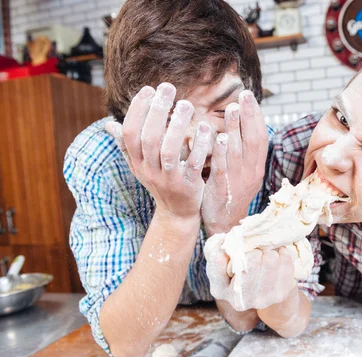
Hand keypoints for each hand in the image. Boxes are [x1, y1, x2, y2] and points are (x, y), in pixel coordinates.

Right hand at [105, 83, 211, 219]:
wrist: (177, 214)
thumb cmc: (160, 182)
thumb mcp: (140, 166)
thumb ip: (127, 145)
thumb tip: (108, 125)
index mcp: (137, 162)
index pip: (131, 133)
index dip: (138, 110)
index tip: (149, 89)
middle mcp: (150, 170)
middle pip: (149, 139)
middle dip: (157, 111)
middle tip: (168, 88)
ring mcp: (169, 180)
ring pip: (169, 151)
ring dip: (177, 126)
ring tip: (185, 104)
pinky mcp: (189, 186)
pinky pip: (193, 164)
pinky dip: (198, 146)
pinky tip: (205, 128)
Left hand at [201, 90, 268, 235]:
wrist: (225, 224)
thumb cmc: (230, 194)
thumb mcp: (242, 173)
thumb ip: (241, 152)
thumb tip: (238, 125)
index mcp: (256, 166)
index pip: (260, 137)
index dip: (256, 116)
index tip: (250, 97)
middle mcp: (250, 171)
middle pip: (253, 140)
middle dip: (249, 116)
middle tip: (245, 95)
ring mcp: (237, 180)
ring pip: (239, 150)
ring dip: (236, 128)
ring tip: (233, 108)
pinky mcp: (222, 188)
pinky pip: (223, 167)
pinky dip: (221, 152)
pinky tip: (219, 137)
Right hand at [206, 243, 296, 311]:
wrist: (267, 290)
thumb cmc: (241, 268)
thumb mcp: (225, 260)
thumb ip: (217, 248)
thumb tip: (221, 239)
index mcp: (219, 289)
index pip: (218, 260)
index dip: (227, 245)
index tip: (232, 242)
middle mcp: (238, 300)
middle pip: (250, 260)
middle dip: (254, 249)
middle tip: (256, 250)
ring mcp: (260, 300)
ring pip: (270, 259)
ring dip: (270, 251)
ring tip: (267, 253)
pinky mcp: (280, 294)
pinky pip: (285, 263)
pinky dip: (283, 254)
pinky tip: (278, 256)